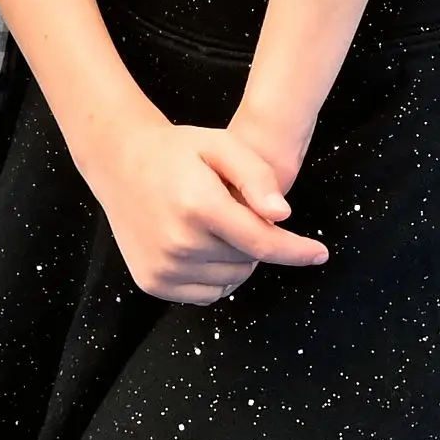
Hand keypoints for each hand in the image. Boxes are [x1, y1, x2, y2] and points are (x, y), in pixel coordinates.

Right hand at [81, 108, 326, 305]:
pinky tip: (202, 245)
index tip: (320, 254)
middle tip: (232, 211)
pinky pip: (206, 293)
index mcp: (199, 206)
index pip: (262, 242)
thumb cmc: (177, 151)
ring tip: (214, 225)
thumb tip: (282, 215)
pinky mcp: (153, 283)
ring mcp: (163, 268)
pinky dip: (215, 276)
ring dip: (236, 259)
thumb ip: (256, 176)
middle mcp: (179, 243)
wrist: (120, 161)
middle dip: (254, 240)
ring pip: (230, 280)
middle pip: (248, 261)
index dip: (296, 250)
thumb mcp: (221, 145)